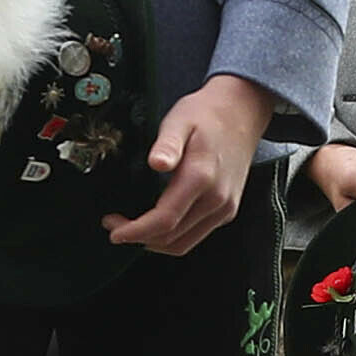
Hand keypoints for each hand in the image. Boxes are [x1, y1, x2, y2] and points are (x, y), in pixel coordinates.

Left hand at [106, 74, 275, 253]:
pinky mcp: (227, 210)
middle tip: (115, 226)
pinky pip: (196, 235)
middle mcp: (217, 199)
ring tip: (132, 229)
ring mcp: (224, 207)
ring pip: (184, 243)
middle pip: (173, 238)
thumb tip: (156, 163)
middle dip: (139, 238)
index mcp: (201, 177)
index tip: (115, 232)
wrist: (241, 111)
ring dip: (155, 242)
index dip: (136, 231)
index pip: (165, 220)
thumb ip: (168, 144)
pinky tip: (156, 224)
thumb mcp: (179, 120)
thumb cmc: (206, 114)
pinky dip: (172, 237)